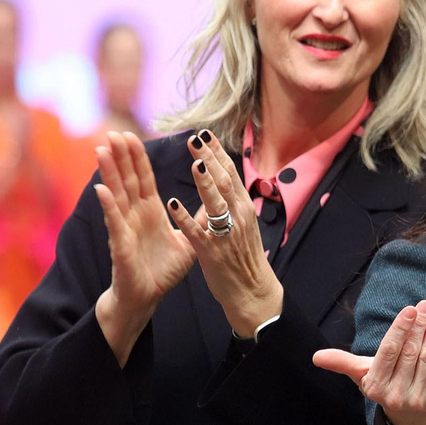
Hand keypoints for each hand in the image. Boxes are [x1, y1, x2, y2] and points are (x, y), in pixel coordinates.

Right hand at [93, 131, 195, 363]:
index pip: (143, 178)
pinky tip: (101, 189)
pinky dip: (108, 206)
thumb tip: (215, 199)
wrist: (148, 297)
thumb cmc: (163, 270)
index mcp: (150, 211)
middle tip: (114, 132)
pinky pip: (114, 222)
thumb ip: (197, 218)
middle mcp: (134, 215)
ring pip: (117, 195)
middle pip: (127, 179)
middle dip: (120, 156)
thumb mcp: (187, 240)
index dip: (138, 157)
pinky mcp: (121, 245)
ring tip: (102, 149)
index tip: (131, 134)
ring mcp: (125, 228)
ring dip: (109, 172)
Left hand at [167, 129, 284, 338]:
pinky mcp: (212, 253)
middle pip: (224, 182)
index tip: (204, 133)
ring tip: (194, 164)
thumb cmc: (244, 257)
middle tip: (195, 138)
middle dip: (210, 159)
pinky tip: (173, 205)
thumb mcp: (243, 224)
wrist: (252, 291)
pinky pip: (197, 233)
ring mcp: (226, 235)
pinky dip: (186, 218)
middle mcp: (237, 217)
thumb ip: (232, 200)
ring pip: (216, 204)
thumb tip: (224, 175)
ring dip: (205, 184)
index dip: (217, 153)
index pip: (230, 174)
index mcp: (243, 208)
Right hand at [313, 301, 425, 424]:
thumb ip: (343, 363)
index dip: (400, 329)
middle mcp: (394, 395)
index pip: (389, 351)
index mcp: (375, 385)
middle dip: (418, 326)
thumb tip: (316, 357)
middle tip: (425, 305)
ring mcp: (417, 399)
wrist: (411, 417)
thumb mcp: (363, 375)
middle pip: (409, 352)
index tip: (410, 309)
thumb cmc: (386, 385)